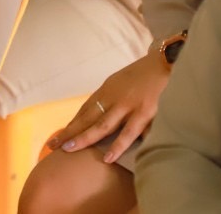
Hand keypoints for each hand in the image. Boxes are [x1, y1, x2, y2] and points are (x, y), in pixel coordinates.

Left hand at [46, 53, 169, 162]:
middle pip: (88, 118)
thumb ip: (112, 97)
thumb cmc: (146, 74)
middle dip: (70, 132)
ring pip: (103, 126)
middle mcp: (114, 97)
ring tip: (70, 150)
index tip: (59, 137)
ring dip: (85, 138)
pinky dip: (118, 146)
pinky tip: (108, 157)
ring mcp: (128, 105)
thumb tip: (100, 113)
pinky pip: (129, 133)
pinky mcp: (145, 112)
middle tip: (53, 146)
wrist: (167, 62)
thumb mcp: (123, 82)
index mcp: (108, 90)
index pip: (86, 110)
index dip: (72, 124)